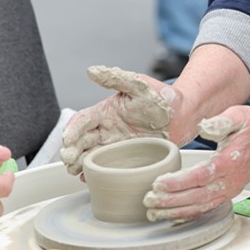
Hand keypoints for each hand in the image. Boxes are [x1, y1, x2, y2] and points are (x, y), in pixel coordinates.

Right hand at [60, 66, 179, 175]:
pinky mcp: (123, 159)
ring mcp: (113, 146)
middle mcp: (105, 130)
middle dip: (71, 150)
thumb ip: (115, 78)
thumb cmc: (159, 98)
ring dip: (78, 163)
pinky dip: (94, 174)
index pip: (82, 120)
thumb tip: (92, 71)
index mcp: (105, 112)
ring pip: (88, 156)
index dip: (72, 129)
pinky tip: (88, 178)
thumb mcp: (138, 85)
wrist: (181, 116)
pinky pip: (104, 168)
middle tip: (68, 159)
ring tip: (75, 170)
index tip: (67, 139)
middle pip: (80, 141)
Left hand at [143, 106, 249, 222]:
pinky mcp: (226, 194)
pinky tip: (171, 216)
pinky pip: (205, 208)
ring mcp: (228, 190)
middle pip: (196, 196)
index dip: (178, 182)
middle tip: (148, 201)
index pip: (200, 176)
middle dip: (171, 201)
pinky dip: (188, 215)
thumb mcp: (238, 115)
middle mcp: (229, 181)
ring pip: (200, 206)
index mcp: (229, 161)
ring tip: (153, 212)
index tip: (159, 183)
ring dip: (175, 211)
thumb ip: (222, 122)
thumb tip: (205, 127)